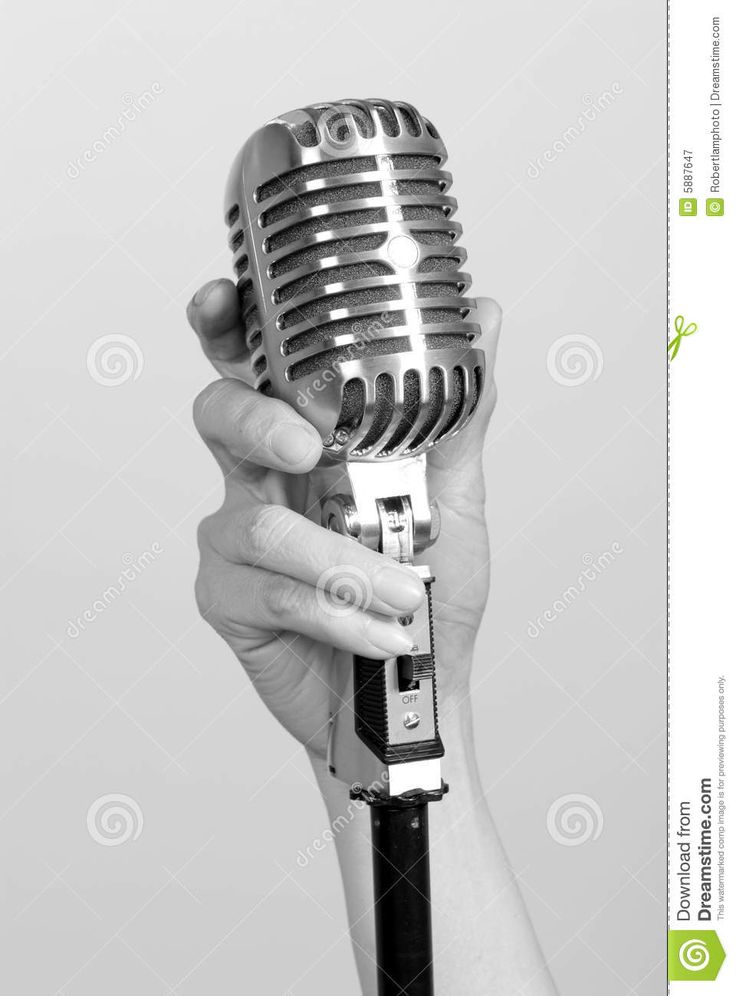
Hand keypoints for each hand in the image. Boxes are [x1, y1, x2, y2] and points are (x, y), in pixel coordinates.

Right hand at [188, 279, 500, 756]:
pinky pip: (273, 591)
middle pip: (218, 415)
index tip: (223, 299)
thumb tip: (484, 317)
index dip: (226, 326)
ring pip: (258, 522)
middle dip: (257, 423)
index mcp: (304, 439)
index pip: (253, 367)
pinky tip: (380, 633)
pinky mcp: (226, 599)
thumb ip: (460, 413)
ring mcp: (235, 541)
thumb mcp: (454, 497)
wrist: (418, 692)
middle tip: (306, 449)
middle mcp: (260, 478)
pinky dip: (339, 610)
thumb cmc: (429, 592)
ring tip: (405, 592)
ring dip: (344, 561)